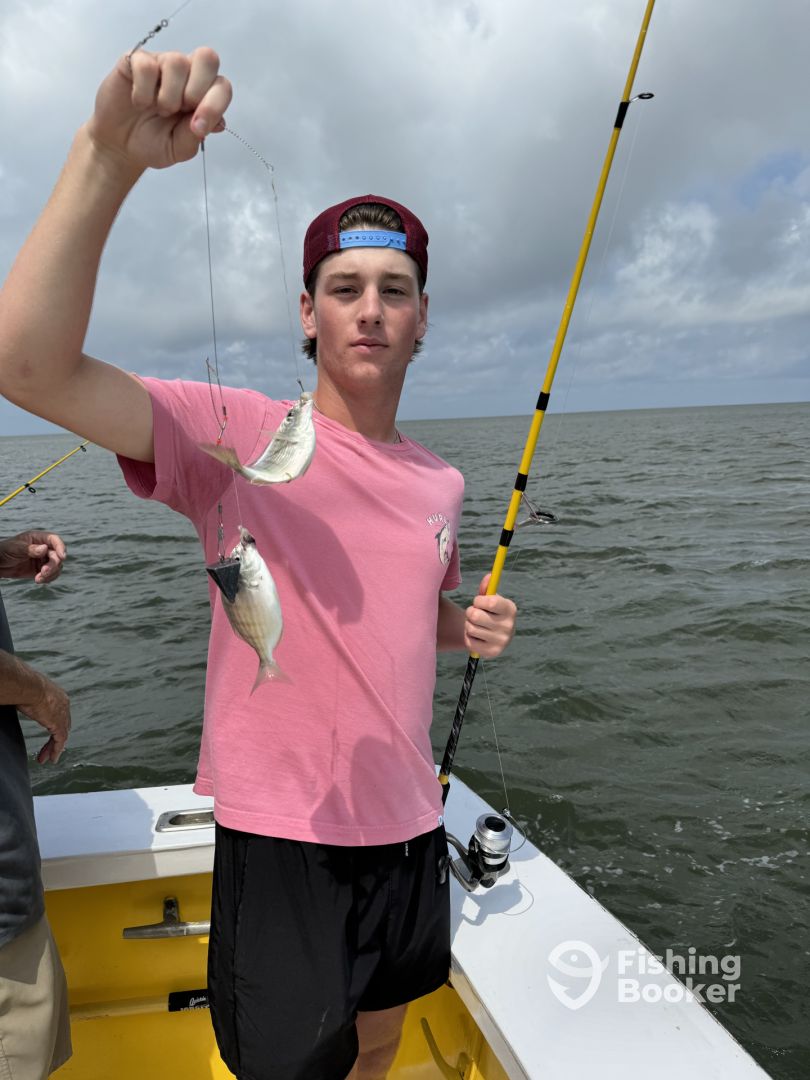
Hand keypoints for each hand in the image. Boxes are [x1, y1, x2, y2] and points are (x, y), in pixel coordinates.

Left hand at [0, 531, 66, 582]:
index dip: (60, 547)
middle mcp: (44, 548)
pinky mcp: (40, 570)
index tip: (62, 557)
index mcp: (38, 538)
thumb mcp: (16, 548)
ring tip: (38, 579)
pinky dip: (48, 579)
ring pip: (56, 566)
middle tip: (44, 572)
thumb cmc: (5, 551)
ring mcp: (43, 559)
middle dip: (53, 565)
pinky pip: (51, 575)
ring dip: (50, 574)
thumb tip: (45, 549)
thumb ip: (31, 549)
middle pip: (57, 556)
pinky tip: (38, 580)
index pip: (54, 540)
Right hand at [18, 673, 70, 764]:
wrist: (28, 686)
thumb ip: (28, 699)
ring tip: (46, 759)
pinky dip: (56, 750)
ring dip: (53, 748)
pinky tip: (52, 759)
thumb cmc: (23, 685)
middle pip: (63, 725)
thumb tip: (15, 700)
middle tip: (48, 750)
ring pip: (61, 735)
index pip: (60, 713)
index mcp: (58, 695)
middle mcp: (64, 705)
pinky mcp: (58, 725)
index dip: (54, 725)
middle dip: (55, 739)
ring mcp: (63, 715)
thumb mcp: (28, 692)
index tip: (49, 733)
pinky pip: (60, 741)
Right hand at [87, 47, 231, 171]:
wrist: (120, 145)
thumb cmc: (152, 142)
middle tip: (180, 110)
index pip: (222, 86)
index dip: (215, 105)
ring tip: (158, 109)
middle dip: (196, 90)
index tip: (198, 127)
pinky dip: (143, 91)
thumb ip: (195, 136)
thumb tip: (216, 123)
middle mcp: (186, 74)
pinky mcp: (135, 60)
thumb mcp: (178, 149)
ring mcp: (161, 64)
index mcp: (202, 94)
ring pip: (176, 61)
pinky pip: (146, 65)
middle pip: (207, 58)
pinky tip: (139, 101)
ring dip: (168, 95)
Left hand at [465, 574, 517, 658]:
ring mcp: (502, 641)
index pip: (491, 602)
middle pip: (476, 616)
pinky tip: (475, 636)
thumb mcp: (488, 599)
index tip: (478, 602)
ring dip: (468, 624)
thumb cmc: (489, 612)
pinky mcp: (492, 653)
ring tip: (474, 624)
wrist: (490, 635)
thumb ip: (487, 588)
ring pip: (471, 628)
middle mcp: (509, 626)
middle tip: (473, 613)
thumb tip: (489, 576)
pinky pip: (470, 642)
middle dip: (470, 612)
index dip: (478, 601)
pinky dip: (468, 637)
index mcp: (510, 609)